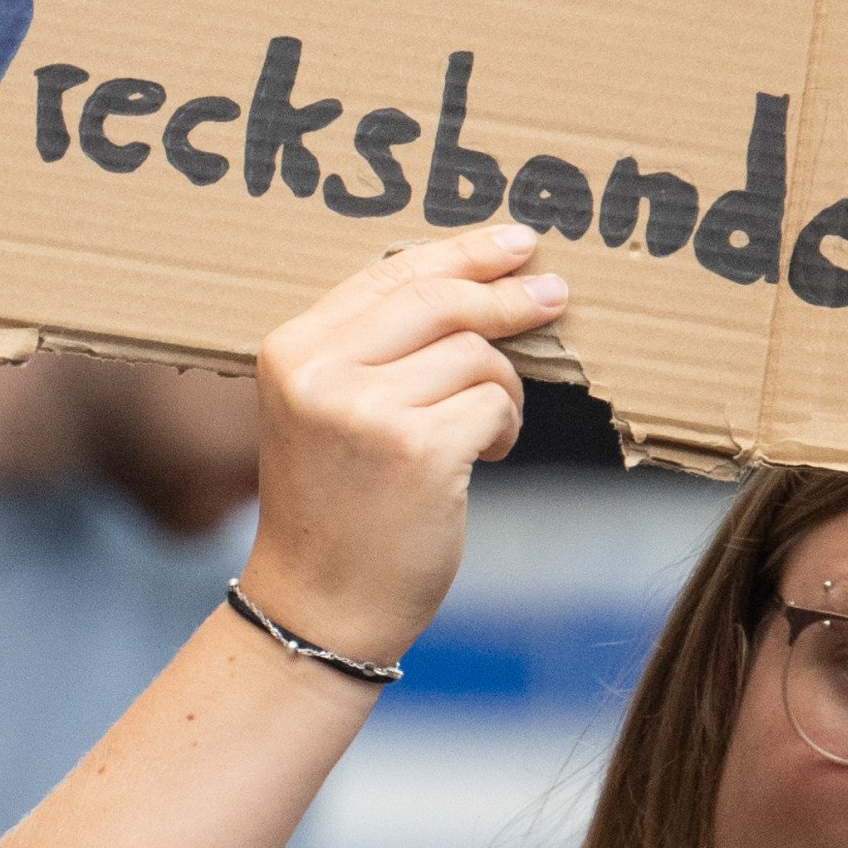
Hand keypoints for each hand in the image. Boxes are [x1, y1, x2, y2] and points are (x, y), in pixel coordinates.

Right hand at [234, 227, 568, 667]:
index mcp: (292, 348)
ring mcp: (365, 410)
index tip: (515, 243)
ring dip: (503, 389)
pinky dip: (505, 426)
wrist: (320, 605)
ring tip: (485, 432)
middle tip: (555, 295)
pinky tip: (487, 456)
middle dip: (506, 295)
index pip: (390, 275)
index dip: (461, 253)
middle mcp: (320, 371)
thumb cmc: (339, 504)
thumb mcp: (329, 409)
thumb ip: (377, 345)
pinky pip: (494, 403)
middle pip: (439, 300)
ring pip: (476, 355)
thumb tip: (480, 279)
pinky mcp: (416, 450)